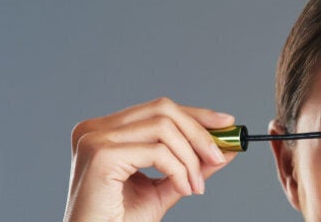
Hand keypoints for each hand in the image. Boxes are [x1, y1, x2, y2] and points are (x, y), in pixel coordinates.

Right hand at [63, 97, 236, 221]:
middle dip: (199, 132)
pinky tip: (183, 190)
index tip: (226, 123)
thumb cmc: (121, 221)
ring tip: (195, 186)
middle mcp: (95, 128)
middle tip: (219, 156)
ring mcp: (95, 139)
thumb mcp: (165, 187)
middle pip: (163, 110)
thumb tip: (225, 149)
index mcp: (105, 131)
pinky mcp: (101, 155)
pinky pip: (158, 152)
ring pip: (164, 128)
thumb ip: (191, 165)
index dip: (196, 114)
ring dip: (190, 158)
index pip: (159, 109)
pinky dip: (179, 170)